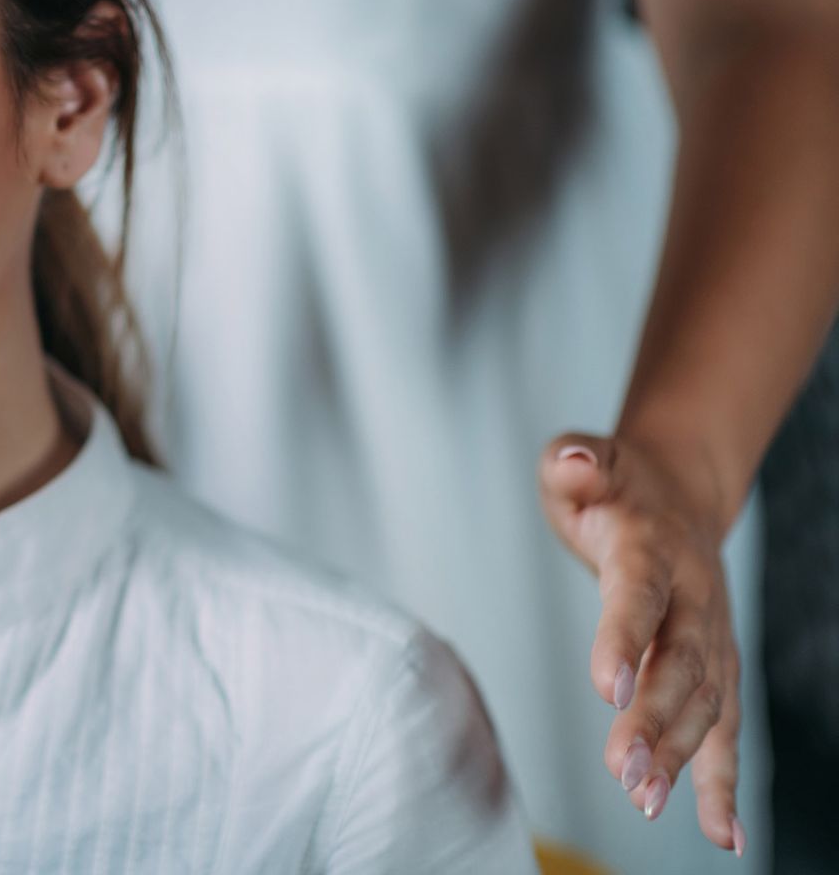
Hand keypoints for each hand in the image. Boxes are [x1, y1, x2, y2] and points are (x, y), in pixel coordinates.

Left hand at [538, 431, 745, 855]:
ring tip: (647, 801)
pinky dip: (722, 783)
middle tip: (624, 772)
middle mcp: (693, 597)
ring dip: (679, 757)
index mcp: (651, 546)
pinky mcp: (715, 668)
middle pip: (679, 662)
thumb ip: (573, 464)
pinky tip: (723, 835)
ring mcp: (711, 636)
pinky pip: (722, 730)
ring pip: (703, 704)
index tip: (609, 689)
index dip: (625, 639)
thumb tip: (572, 459)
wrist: (677, 491)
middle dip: (655, 720)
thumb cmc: (612, 484)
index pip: (638, 594)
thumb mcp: (582, 461)